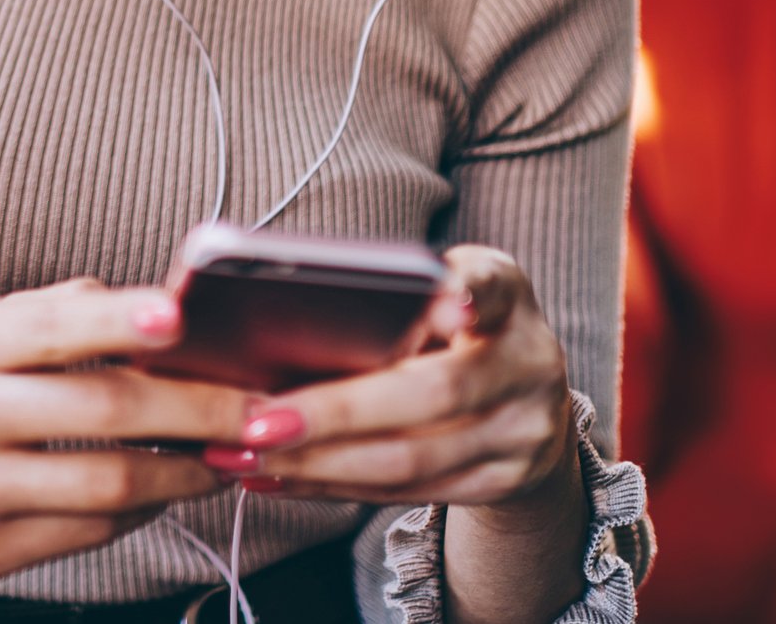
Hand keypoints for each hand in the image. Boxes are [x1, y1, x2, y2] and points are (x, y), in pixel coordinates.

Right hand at [0, 275, 248, 592]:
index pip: (48, 329)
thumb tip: (151, 307)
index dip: (117, 322)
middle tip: (256, 408)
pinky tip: (166, 489)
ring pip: (106, 482)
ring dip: (183, 469)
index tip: (178, 317)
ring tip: (223, 455)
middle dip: (195, 408)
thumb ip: (58, 315)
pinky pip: (90, 532)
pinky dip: (144, 508)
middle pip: (100, 408)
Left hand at [202, 245, 577, 510]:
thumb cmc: (457, 322)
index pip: (489, 286)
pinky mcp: (501, 482)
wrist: (530, 399)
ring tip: (245, 456)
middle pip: (431, 394)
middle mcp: (527, 363)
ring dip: (318, 462)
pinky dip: (333, 486)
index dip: (466, 296)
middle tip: (255, 420)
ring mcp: (522, 432)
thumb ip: (400, 290)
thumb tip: (290, 307)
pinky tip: (278, 476)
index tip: (445, 302)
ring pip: (412, 459)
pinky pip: (407, 492)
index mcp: (506, 294)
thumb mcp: (446, 283)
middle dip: (336, 413)